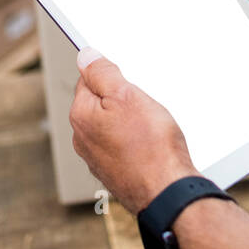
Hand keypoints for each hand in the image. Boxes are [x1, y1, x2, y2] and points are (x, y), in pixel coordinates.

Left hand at [69, 49, 196, 214]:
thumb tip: (86, 56)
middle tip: (144, 104)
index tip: (128, 80)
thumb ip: (103, 73)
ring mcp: (98, 159)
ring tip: (151, 126)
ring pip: (113, 126)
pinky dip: (135, 141)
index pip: (88, 79)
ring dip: (129, 121)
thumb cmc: (151, 146)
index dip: (111, 75)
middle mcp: (83, 139)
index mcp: (81, 116)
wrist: (167, 192)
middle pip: (100, 103)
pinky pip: (122, 146)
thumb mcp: (127, 96)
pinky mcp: (114, 172)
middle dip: (121, 99)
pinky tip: (151, 144)